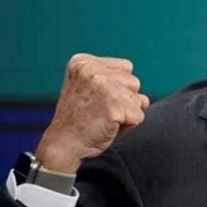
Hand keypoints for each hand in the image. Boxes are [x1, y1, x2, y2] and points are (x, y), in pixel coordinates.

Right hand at [35, 53, 149, 173]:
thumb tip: (143, 97)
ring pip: (139, 100)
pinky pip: (139, 116)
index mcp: (84, 62)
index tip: (96, 99)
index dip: (118, 87)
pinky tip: (108, 128)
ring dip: (127, 113)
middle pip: (134, 82)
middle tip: (100, 111)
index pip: (126, 67)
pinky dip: (129, 126)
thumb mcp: (87, 87)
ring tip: (104, 119)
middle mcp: (93, 71)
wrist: (63, 145)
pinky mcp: (114, 106)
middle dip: (124, 100)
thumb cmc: (79, 119)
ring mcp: (104, 88)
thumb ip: (111, 78)